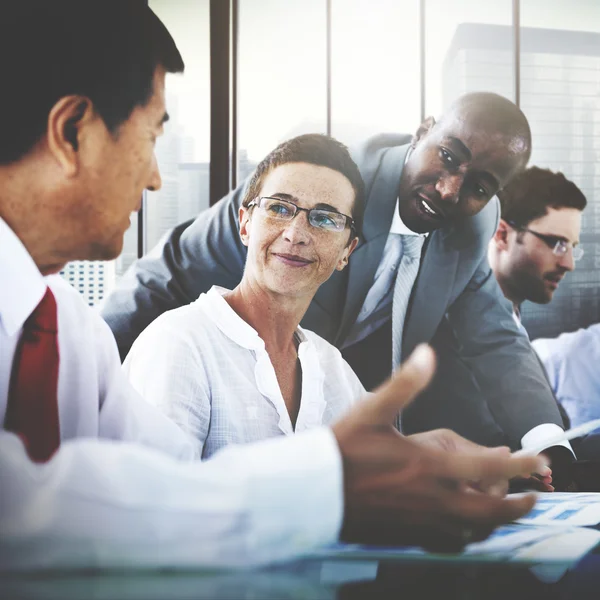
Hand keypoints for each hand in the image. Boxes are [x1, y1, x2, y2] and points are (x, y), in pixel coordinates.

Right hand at [332, 345, 548, 552]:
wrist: (316, 489)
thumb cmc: (343, 448)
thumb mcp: (372, 408)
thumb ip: (405, 382)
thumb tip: (427, 352)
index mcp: (426, 464)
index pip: (487, 466)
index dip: (518, 464)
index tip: (537, 461)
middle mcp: (431, 497)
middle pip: (489, 510)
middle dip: (517, 505)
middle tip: (532, 498)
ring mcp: (421, 521)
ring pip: (472, 530)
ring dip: (495, 522)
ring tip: (503, 513)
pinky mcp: (408, 535)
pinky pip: (449, 543)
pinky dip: (466, 536)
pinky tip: (464, 528)